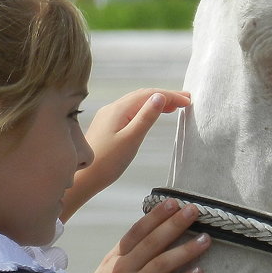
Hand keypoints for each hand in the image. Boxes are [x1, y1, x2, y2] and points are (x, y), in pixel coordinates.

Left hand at [61, 89, 189, 220]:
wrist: (83, 177)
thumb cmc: (107, 162)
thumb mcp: (131, 139)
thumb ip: (146, 117)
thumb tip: (160, 96)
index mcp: (119, 109)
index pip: (149, 95)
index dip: (170, 95)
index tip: (188, 100)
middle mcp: (112, 108)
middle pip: (143, 96)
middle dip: (165, 96)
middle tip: (185, 101)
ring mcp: (108, 117)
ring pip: (136, 103)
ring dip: (155, 102)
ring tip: (173, 107)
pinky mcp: (107, 126)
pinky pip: (130, 111)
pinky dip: (144, 110)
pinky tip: (150, 117)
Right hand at [86, 199, 210, 272]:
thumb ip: (123, 259)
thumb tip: (146, 240)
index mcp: (113, 260)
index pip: (136, 232)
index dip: (155, 217)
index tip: (172, 203)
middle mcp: (121, 270)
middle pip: (151, 242)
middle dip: (174, 224)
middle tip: (194, 210)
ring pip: (161, 264)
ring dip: (185, 250)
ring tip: (205, 239)